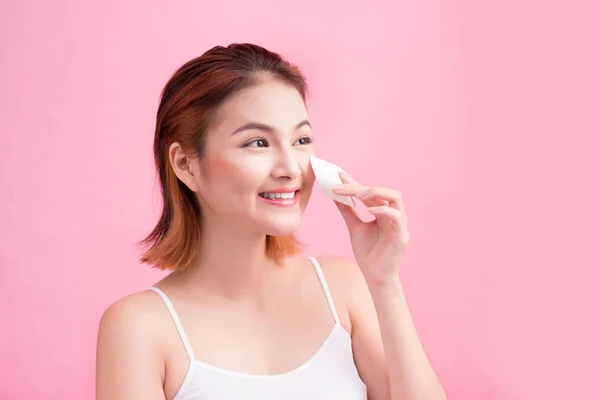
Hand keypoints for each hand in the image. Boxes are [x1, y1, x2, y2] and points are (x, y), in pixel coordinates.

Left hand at [332, 172, 408, 286]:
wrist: (374, 276)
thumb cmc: (368, 253)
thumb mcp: (354, 227)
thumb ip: (347, 211)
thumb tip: (335, 195)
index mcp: (383, 212)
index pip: (370, 192)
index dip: (355, 183)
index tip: (338, 176)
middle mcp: (393, 214)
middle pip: (383, 191)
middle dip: (362, 187)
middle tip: (342, 186)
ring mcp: (400, 224)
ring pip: (395, 197)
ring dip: (376, 192)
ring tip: (358, 194)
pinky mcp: (402, 236)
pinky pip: (397, 217)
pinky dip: (384, 210)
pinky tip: (370, 211)